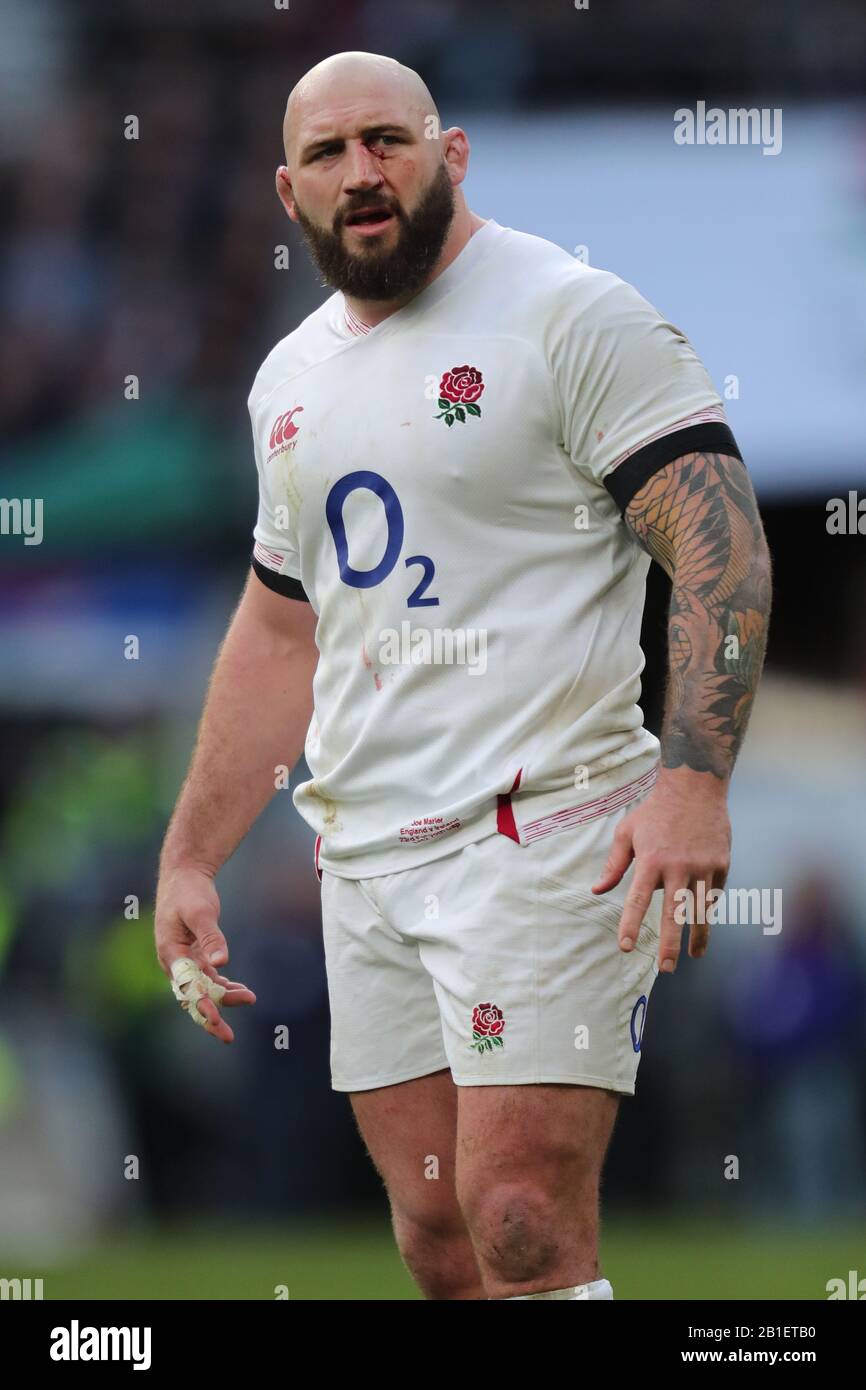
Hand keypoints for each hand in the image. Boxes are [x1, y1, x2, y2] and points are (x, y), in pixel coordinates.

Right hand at [154, 866, 255, 1042]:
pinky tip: (241, 990)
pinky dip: (225, 985)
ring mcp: (185, 961)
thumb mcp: (200, 912)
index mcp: (170, 954)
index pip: (186, 987)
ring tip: (249, 999)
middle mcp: (175, 962)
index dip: (200, 1005)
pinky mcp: (196, 956)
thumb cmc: (188, 892)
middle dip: (210, 1017)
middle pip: (193, 996)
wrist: (185, 876)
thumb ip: (211, 937)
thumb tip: (221, 964)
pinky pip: (210, 978)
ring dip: (224, 998)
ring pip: (204, 989)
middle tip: (228, 1037)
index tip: (215, 1018)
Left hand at [591, 769, 730, 972]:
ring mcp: (703, 867)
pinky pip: (713, 893)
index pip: (637, 900)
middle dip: (670, 945)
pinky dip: (707, 908)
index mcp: (650, 860)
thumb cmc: (655, 812)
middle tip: (665, 969)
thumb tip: (597, 891)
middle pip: (674, 914)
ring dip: (698, 936)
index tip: (625, 947)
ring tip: (694, 956)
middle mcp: (678, 867)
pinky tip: (703, 920)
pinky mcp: (722, 865)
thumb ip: (614, 865)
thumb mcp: (627, 833)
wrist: (695, 787)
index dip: (630, 925)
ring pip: (701, 910)